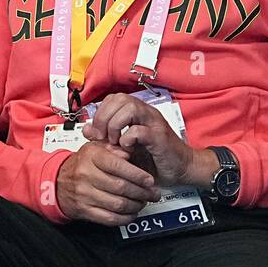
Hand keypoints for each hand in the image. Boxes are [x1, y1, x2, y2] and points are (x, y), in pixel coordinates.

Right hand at [56, 140, 158, 224]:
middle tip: (153, 193)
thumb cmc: (81, 165)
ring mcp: (84, 194)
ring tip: (144, 202)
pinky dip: (125, 218)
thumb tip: (130, 153)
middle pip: (121, 187)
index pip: (118, 166)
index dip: (138, 175)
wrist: (58, 183)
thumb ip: (114, 148)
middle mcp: (86, 175)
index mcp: (91, 157)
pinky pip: (110, 218)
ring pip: (118, 204)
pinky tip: (132, 213)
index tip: (150, 180)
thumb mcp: (95, 149)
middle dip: (142, 192)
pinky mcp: (84, 210)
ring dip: (136, 205)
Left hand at [82, 93, 216, 187]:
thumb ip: (106, 137)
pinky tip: (127, 149)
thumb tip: (86, 129)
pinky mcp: (160, 137)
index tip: (96, 132)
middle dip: (104, 117)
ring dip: (115, 125)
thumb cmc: (154, 157)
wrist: (181, 168)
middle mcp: (145, 113)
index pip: (113, 98)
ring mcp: (154, 123)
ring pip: (129, 108)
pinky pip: (139, 130)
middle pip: (120, 98)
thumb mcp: (124, 147)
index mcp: (137, 112)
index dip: (100, 112)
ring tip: (115, 141)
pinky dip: (128, 139)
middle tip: (103, 136)